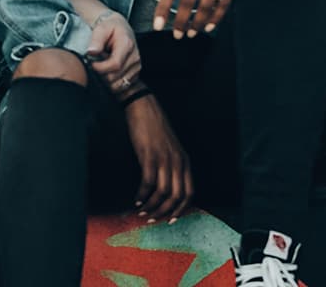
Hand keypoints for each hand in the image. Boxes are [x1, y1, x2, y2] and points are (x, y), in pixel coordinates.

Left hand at [86, 11, 140, 92]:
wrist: (120, 27)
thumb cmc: (109, 28)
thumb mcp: (101, 28)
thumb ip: (96, 40)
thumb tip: (91, 52)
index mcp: (127, 45)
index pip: (115, 64)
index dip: (101, 68)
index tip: (92, 63)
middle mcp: (135, 57)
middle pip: (116, 77)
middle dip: (102, 74)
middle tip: (96, 64)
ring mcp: (137, 67)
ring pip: (119, 85)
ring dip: (107, 80)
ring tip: (103, 67)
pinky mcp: (135, 74)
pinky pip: (122, 86)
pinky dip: (113, 83)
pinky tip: (108, 72)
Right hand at [126, 94, 192, 221]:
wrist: (143, 107)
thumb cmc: (154, 126)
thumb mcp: (171, 146)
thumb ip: (173, 164)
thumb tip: (167, 185)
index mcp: (185, 160)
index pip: (189, 193)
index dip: (180, 209)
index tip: (170, 219)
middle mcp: (177, 161)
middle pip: (176, 197)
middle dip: (164, 212)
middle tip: (152, 218)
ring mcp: (164, 159)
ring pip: (162, 193)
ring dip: (152, 206)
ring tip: (142, 211)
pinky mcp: (149, 155)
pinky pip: (147, 183)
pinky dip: (142, 195)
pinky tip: (135, 199)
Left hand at [153, 0, 272, 38]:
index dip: (163, 10)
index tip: (157, 26)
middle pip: (188, 1)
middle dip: (181, 22)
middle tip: (177, 34)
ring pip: (206, 6)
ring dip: (198, 23)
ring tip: (191, 33)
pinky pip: (224, 3)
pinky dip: (216, 17)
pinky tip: (209, 25)